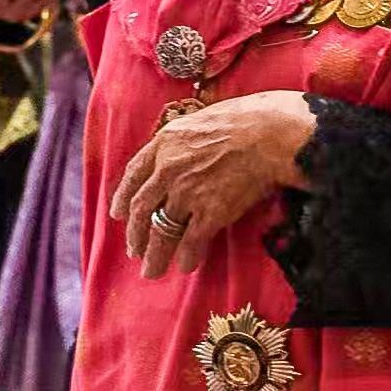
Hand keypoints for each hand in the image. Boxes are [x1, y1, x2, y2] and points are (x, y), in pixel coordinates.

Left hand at [109, 91, 313, 279]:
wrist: (272, 133)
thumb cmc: (247, 119)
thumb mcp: (200, 119)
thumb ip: (182, 141)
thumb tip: (179, 154)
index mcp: (163, 144)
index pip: (133, 175)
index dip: (123, 198)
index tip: (118, 214)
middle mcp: (168, 170)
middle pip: (142, 209)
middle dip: (135, 234)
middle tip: (134, 250)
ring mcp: (187, 193)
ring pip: (162, 231)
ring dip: (155, 255)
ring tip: (152, 271)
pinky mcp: (210, 212)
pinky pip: (191, 241)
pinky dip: (187, 257)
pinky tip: (186, 266)